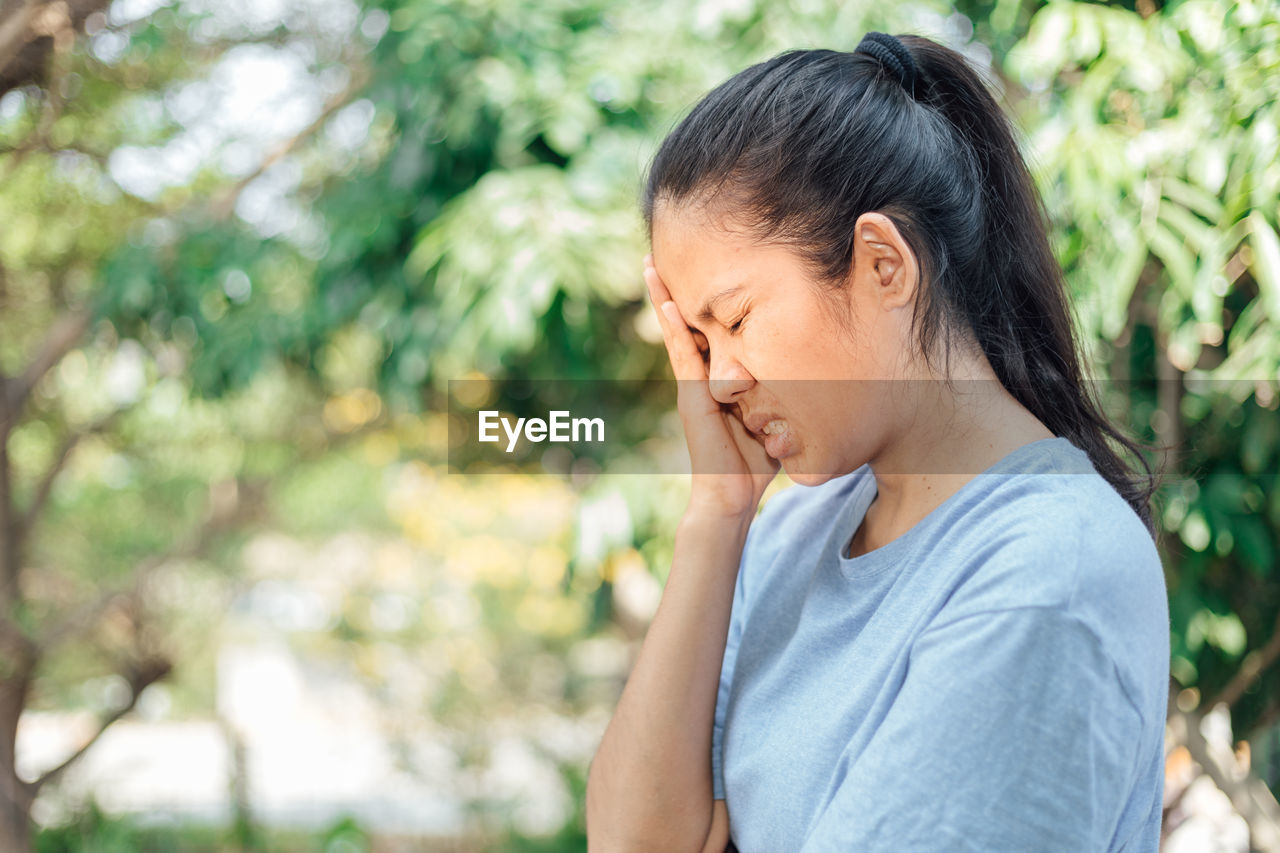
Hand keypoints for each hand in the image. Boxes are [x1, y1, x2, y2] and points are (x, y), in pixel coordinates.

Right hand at [644, 254, 778, 518]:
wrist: (731, 497)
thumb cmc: (754, 464)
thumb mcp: (773, 418)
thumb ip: (782, 395)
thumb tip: (816, 377)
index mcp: (716, 380)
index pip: (704, 333)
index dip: (699, 304)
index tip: (698, 272)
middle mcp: (698, 378)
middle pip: (683, 324)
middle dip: (672, 291)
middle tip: (658, 255)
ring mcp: (691, 386)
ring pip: (675, 332)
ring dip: (663, 299)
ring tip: (651, 266)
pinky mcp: (691, 397)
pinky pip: (683, 355)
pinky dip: (675, 328)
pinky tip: (669, 304)